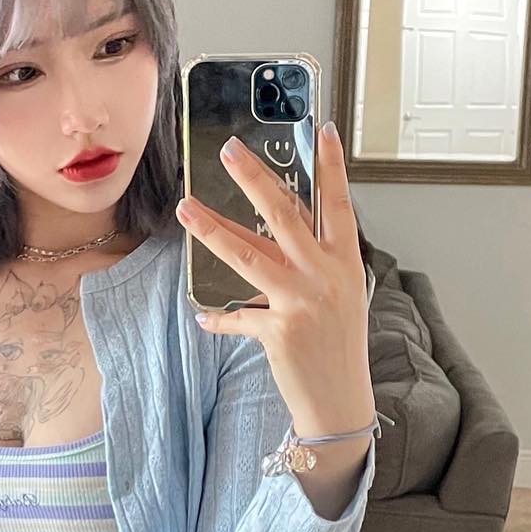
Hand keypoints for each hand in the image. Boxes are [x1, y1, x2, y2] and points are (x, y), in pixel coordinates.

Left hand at [174, 120, 374, 438]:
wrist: (339, 402)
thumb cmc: (337, 347)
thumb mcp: (339, 296)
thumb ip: (311, 262)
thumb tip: (272, 233)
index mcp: (345, 263)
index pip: (339, 204)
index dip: (331, 166)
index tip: (321, 130)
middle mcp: (326, 276)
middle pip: (284, 215)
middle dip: (253, 179)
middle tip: (229, 151)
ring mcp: (302, 302)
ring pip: (249, 254)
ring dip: (212, 229)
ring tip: (185, 207)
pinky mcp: (279, 330)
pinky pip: (237, 316)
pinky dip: (219, 318)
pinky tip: (204, 315)